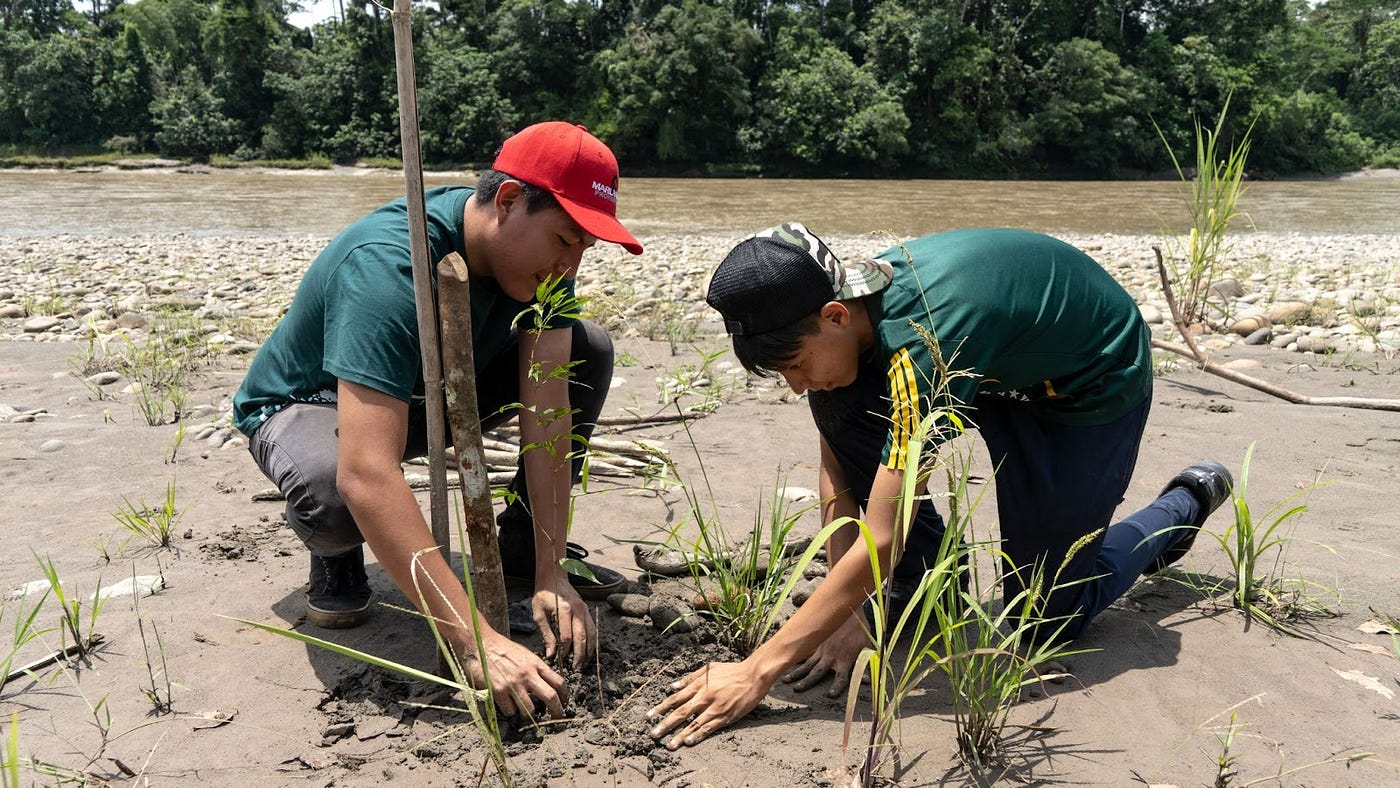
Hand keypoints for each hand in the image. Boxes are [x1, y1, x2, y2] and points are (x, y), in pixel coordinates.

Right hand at [456, 630, 566, 718]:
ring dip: (528, 712)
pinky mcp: (499, 691)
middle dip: (557, 711)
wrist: (480, 643)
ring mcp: (514, 684)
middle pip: (551, 697)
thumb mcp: (525, 654)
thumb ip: (535, 669)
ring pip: (530, 710)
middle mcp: (528, 674)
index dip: (565, 695)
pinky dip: (509, 710)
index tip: (565, 702)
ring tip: (523, 708)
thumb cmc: (502, 648)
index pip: (559, 682)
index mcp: (536, 664)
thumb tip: (545, 684)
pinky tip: (506, 703)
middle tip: (557, 717)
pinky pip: (510, 711)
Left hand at [532, 574, 594, 669]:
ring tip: (584, 664)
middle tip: (576, 669)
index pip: (566, 637)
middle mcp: (578, 610)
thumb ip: (546, 635)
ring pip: (590, 635)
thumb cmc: (543, 596)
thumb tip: (551, 654)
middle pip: (581, 638)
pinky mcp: (588, 611)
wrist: (554, 578)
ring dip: (588, 651)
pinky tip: (589, 651)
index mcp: (563, 610)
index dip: (564, 651)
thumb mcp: (539, 615)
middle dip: (579, 656)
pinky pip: (593, 629)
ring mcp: (585, 610)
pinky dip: (593, 642)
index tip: (559, 660)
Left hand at [646, 660, 770, 749]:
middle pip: (680, 713)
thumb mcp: (708, 668)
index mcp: (698, 685)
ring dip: (679, 735)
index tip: (648, 717)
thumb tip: (672, 686)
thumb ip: (689, 678)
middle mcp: (704, 697)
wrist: (753, 675)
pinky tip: (689, 742)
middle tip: (653, 735)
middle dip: (665, 725)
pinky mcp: (725, 716)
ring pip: (693, 724)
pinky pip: (709, 728)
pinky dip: (698, 735)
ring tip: (669, 745)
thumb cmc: (731, 670)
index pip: (675, 699)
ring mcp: (715, 708)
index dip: (661, 708)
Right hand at [781, 614, 869, 696]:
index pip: (841, 678)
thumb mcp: (867, 647)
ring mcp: (822, 648)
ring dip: (797, 672)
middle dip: (807, 682)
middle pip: (817, 672)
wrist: (849, 609)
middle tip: (796, 689)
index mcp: (845, 659)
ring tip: (786, 680)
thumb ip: (866, 664)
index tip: (830, 694)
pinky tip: (788, 662)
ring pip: (807, 663)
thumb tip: (868, 680)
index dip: (836, 687)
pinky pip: (806, 651)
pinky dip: (797, 657)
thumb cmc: (859, 629)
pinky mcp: (817, 641)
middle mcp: (831, 656)